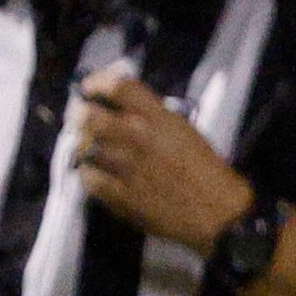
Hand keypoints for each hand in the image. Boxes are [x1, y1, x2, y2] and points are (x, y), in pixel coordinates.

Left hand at [73, 67, 254, 252]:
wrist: (216, 212)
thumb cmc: (205, 169)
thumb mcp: (184, 131)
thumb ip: (153, 117)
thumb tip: (121, 109)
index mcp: (160, 118)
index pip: (119, 87)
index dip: (97, 82)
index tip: (89, 88)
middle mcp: (139, 137)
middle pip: (89, 115)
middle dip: (79, 116)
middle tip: (81, 120)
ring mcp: (127, 167)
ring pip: (84, 148)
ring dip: (84, 147)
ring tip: (89, 149)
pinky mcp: (120, 195)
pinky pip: (89, 178)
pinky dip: (88, 174)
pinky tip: (96, 174)